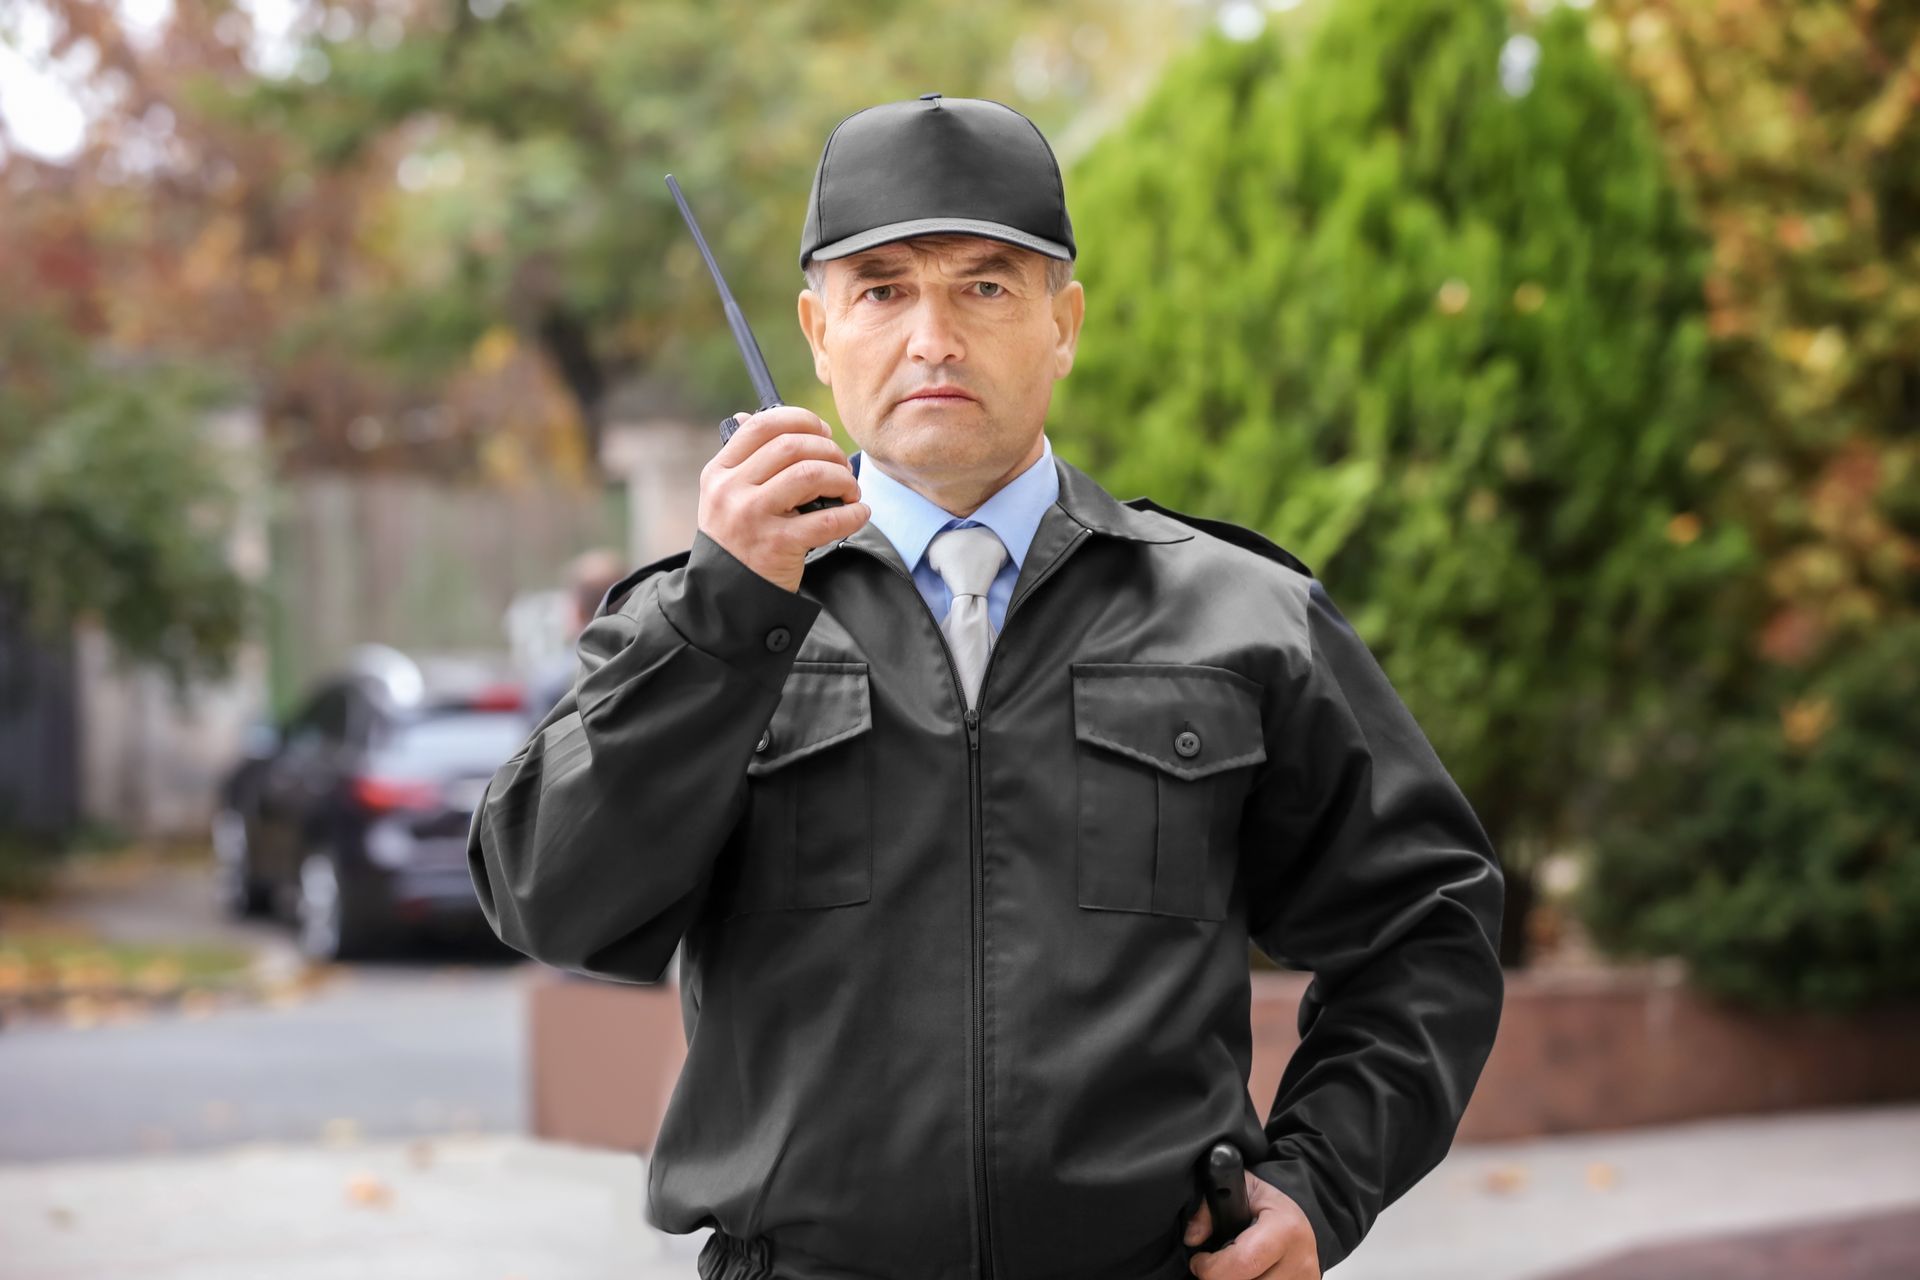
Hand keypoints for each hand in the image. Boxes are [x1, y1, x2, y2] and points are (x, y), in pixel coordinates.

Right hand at [699, 406, 869, 592]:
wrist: (726, 596)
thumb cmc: (737, 540)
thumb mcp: (726, 497)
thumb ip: (743, 461)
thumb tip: (751, 415)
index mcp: (719, 472)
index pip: (761, 425)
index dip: (800, 420)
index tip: (823, 433)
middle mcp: (731, 490)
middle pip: (792, 446)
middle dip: (828, 451)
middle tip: (842, 466)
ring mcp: (752, 517)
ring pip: (811, 475)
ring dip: (842, 479)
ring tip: (850, 491)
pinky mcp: (777, 546)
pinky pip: (827, 519)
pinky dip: (853, 513)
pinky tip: (859, 513)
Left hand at [1181, 1171, 1319, 1279]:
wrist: (1296, 1219)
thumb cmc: (1264, 1205)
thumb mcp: (1236, 1192)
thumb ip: (1208, 1210)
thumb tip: (1192, 1238)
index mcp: (1285, 1229)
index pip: (1243, 1262)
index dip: (1212, 1268)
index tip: (1200, 1261)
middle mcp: (1301, 1261)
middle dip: (1220, 1279)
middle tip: (1211, 1269)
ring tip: (1230, 1270)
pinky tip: (1246, 1276)